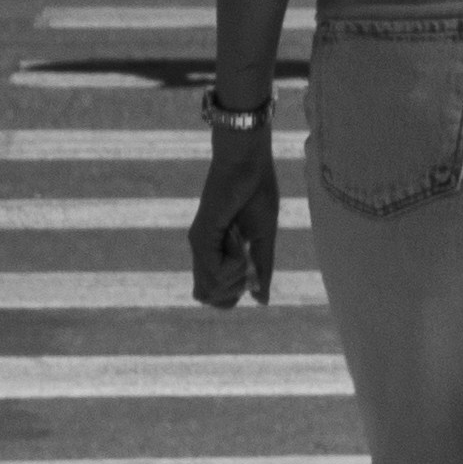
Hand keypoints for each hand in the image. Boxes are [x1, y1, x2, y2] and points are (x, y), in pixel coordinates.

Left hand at [188, 119, 280, 312]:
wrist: (247, 161)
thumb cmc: (256, 192)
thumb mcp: (264, 238)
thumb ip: (262, 268)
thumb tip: (260, 301)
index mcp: (214, 254)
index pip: (212, 295)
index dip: (231, 296)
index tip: (250, 271)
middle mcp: (201, 252)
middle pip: (209, 297)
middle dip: (234, 289)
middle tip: (247, 256)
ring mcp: (198, 246)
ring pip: (212, 288)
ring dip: (237, 272)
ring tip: (241, 239)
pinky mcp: (200, 237)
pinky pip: (217, 271)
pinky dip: (235, 260)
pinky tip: (238, 234)